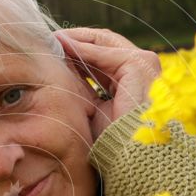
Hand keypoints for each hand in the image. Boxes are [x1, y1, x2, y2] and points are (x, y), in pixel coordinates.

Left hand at [55, 27, 160, 141]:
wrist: (127, 155)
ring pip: (104, 42)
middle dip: (77, 41)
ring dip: (77, 41)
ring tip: (54, 41)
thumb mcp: (92, 106)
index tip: (54, 48)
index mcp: (133, 81)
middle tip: (51, 41)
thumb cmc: (110, 140)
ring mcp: (144, 65)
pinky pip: (103, 51)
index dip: (79, 50)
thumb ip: (82, 84)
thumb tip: (60, 65)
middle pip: (105, 44)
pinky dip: (82, 48)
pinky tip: (63, 44)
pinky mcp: (137, 65)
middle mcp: (143, 70)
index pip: (104, 55)